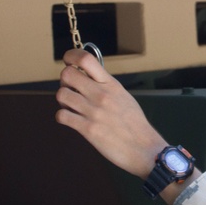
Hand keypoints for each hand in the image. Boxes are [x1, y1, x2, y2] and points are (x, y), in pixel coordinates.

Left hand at [56, 48, 167, 177]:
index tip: (68, 62)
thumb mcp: (123, 96)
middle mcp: (101, 95)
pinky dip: (63, 117)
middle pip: (67, 75)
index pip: (86, 59)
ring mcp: (94, 112)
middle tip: (72, 89)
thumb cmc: (134, 124)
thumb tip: (86, 76)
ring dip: (64, 101)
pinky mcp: (88, 129)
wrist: (144, 148)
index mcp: (111, 84)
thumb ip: (105, 85)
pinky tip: (72, 120)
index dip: (71, 56)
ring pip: (61, 95)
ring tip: (73, 107)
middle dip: (65, 81)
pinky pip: (62, 116)